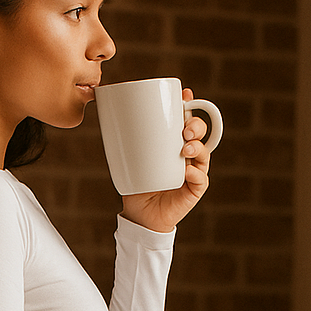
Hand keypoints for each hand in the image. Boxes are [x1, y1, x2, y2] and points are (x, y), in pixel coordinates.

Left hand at [120, 87, 212, 232]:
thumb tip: (106, 110)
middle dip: (195, 125)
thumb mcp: (129, 158)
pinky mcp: (193, 190)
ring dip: (198, 147)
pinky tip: (187, 171)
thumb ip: (124, 138)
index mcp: (173, 143)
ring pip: (204, 154)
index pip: (185, 120)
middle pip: (199, 133)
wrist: (139, 214)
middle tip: (184, 128)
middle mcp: (186, 154)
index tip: (185, 95)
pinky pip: (201, 179)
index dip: (189, 106)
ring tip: (185, 148)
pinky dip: (196, 174)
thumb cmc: (135, 184)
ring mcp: (192, 171)